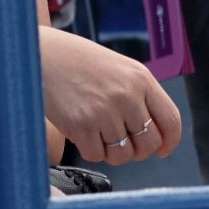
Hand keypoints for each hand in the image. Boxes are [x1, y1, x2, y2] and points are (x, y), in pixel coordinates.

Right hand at [36, 26, 182, 164]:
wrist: (38, 53)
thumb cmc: (74, 60)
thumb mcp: (117, 68)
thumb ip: (138, 94)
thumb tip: (151, 132)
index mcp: (140, 79)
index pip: (170, 120)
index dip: (169, 142)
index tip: (162, 150)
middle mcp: (126, 96)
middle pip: (149, 143)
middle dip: (138, 151)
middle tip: (123, 145)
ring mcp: (103, 111)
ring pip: (122, 154)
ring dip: (112, 153)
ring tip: (98, 138)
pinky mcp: (80, 125)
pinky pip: (96, 155)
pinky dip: (90, 150)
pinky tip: (81, 134)